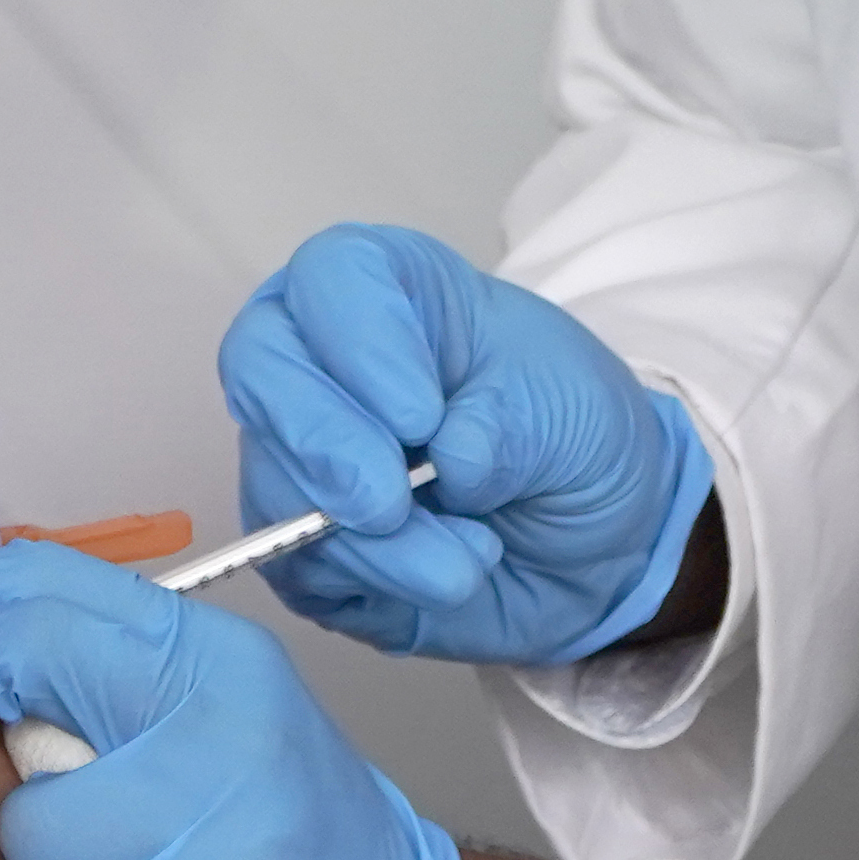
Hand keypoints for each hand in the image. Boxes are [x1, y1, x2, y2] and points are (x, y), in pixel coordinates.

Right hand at [220, 223, 714, 665]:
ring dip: (371, 540)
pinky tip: (442, 580)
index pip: (332, 277)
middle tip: (390, 504)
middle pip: (261, 370)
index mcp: (392, 291)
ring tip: (469, 560)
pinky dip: (370, 582)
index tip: (422, 415)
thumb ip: (508, 427)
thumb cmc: (574, 436)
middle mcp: (323, 359)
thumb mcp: (574, 412)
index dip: (360, 342)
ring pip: (275, 482)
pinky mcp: (300, 541)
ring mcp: (301, 452)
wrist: (597, 540)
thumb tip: (448, 461)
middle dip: (324, 445)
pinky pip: (293, 562)